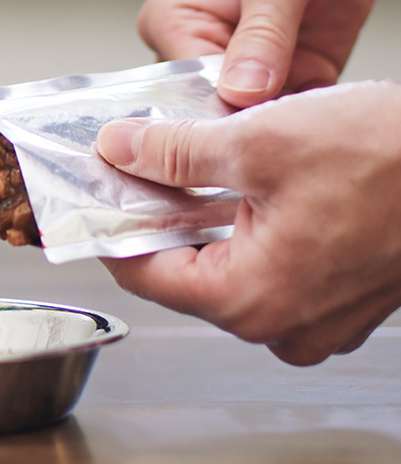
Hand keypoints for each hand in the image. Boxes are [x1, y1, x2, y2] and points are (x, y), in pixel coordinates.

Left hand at [95, 80, 400, 364]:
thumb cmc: (387, 158)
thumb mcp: (257, 140)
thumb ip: (175, 153)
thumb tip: (119, 151)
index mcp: (252, 300)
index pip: (145, 273)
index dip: (111, 225)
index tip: (93, 188)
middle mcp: (281, 323)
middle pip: (183, 268)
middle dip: (155, 212)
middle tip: (131, 160)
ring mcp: (313, 313)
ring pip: (224, 261)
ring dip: (197, 211)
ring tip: (176, 157)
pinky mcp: (335, 291)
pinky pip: (265, 260)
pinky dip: (239, 220)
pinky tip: (229, 175)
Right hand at [137, 0, 382, 106]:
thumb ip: (262, 34)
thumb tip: (241, 93)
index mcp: (173, 19)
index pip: (183, 86)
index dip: (221, 110)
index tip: (258, 126)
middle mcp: (199, 49)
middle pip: (214, 111)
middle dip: (252, 125)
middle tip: (288, 133)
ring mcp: (244, 67)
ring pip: (256, 121)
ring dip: (287, 123)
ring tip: (312, 122)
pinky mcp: (288, 75)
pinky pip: (295, 114)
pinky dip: (314, 117)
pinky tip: (329, 113)